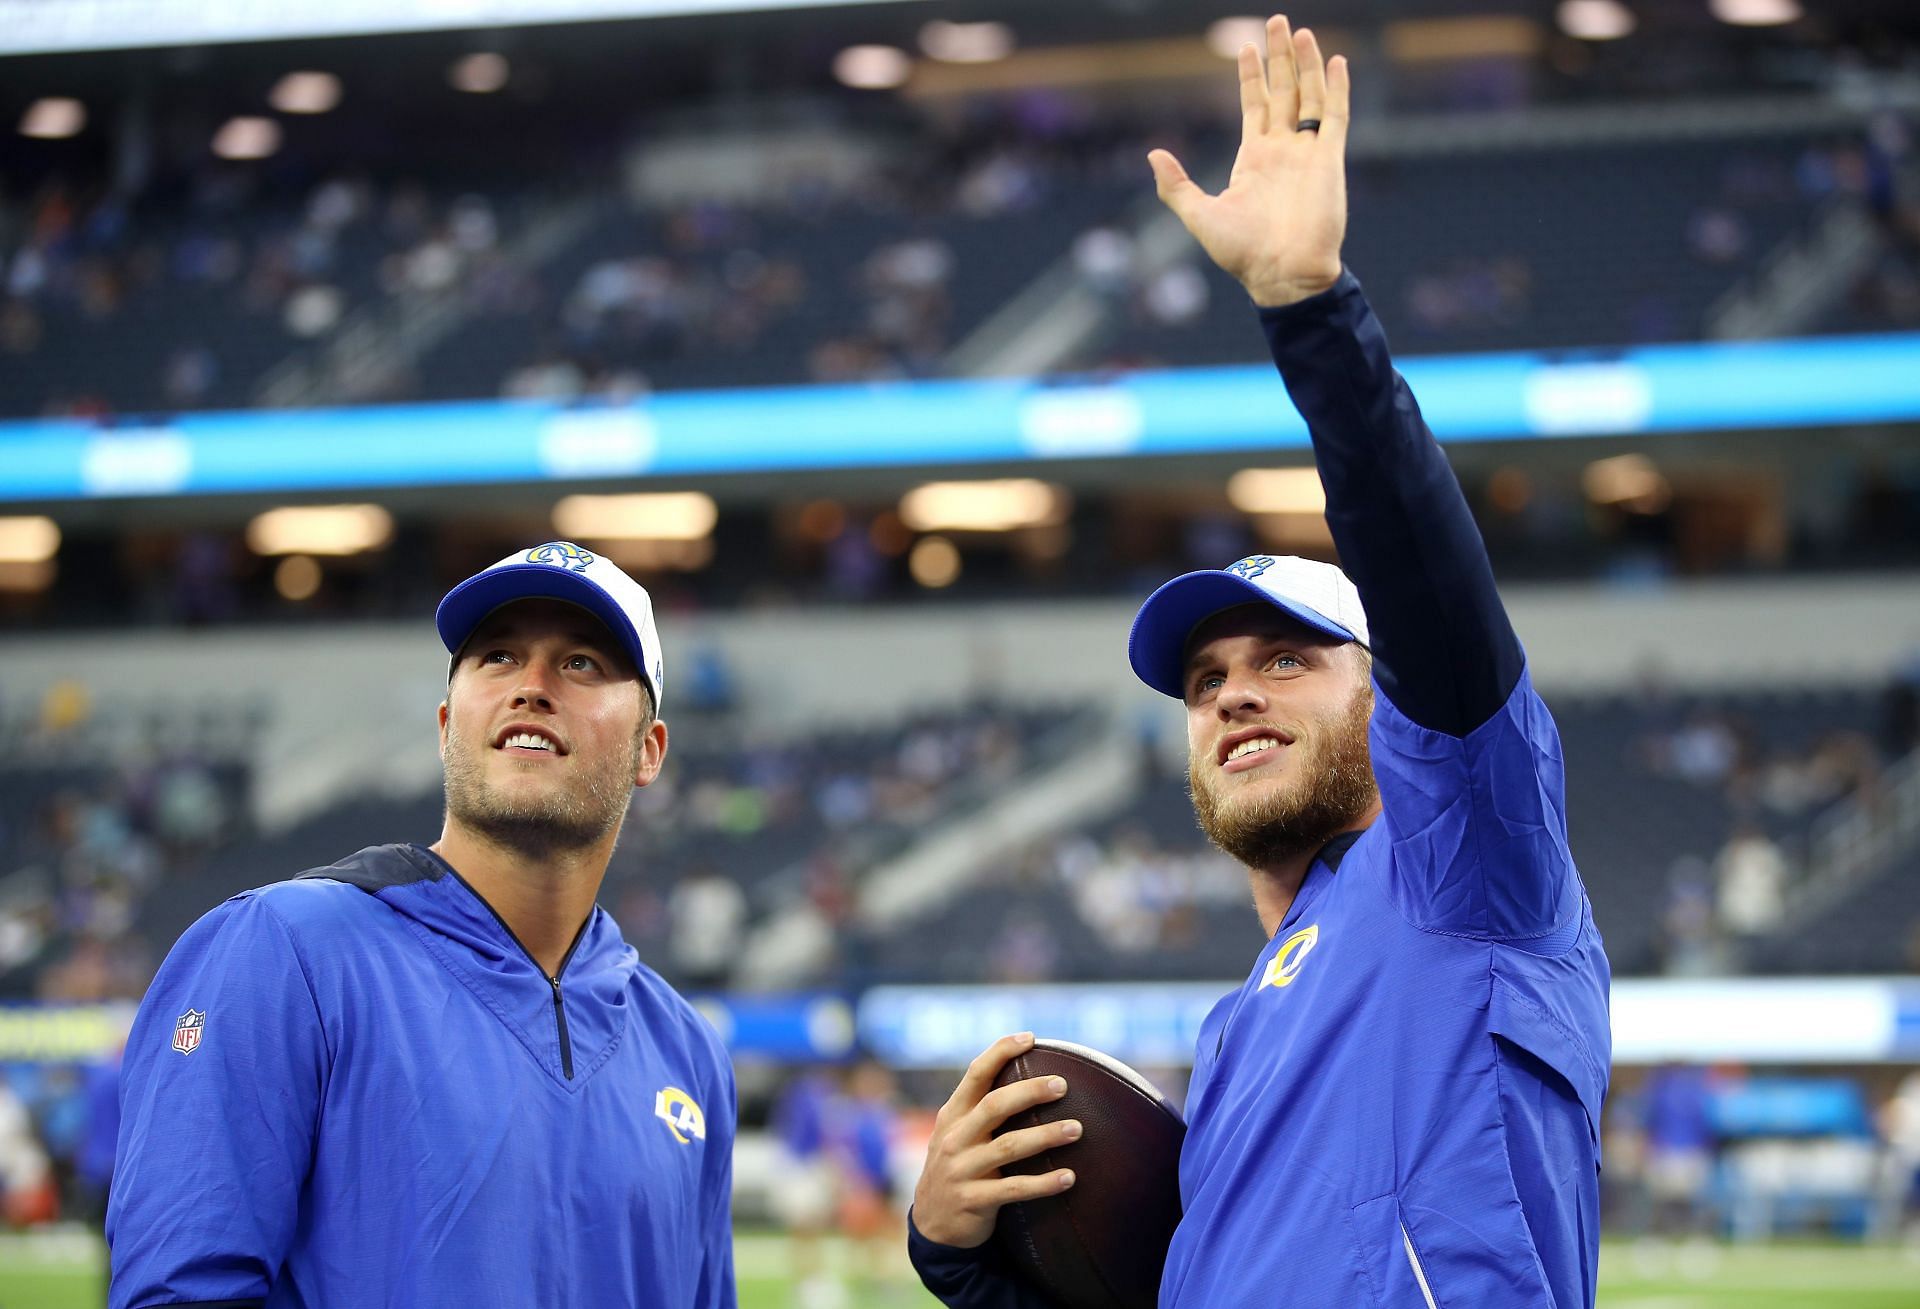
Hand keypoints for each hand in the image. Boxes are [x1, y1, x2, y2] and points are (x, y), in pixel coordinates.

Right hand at [910, 1033, 1079, 1248]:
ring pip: (1008, 1147)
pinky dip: (1043, 1183)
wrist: (933, 1224)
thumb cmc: (959, 1167)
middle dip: (1030, 1092)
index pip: (975, 1074)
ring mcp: (961, 1170)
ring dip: (1045, 1136)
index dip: (1000, 1052)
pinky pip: (1014, 1190)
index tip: (1029, 1038)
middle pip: (994, 1106)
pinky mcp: (973, 1201)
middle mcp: (954, 1138)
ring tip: (1076, 1129)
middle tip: (1062, 1084)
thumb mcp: (959, 1134)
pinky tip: (1069, 1177)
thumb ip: (983, 1110)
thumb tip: (1033, 1078)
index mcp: (953, 1115)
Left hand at [1149, 14, 1349, 307]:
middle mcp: (1283, 150)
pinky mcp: (1329, 160)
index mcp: (1254, 159)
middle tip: (1277, 21)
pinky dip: (1337, 89)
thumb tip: (1153, 154)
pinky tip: (1336, 61)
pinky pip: (1335, 116)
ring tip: (1299, 31)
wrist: (1282, 276)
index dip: (1250, 75)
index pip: (1254, 105)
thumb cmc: (1242, 254)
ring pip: (1309, 96)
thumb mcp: (1200, 216)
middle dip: (1280, 57)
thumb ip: (1177, 186)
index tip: (1246, 45)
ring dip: (1306, 63)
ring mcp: (1307, 153)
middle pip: (1283, 91)